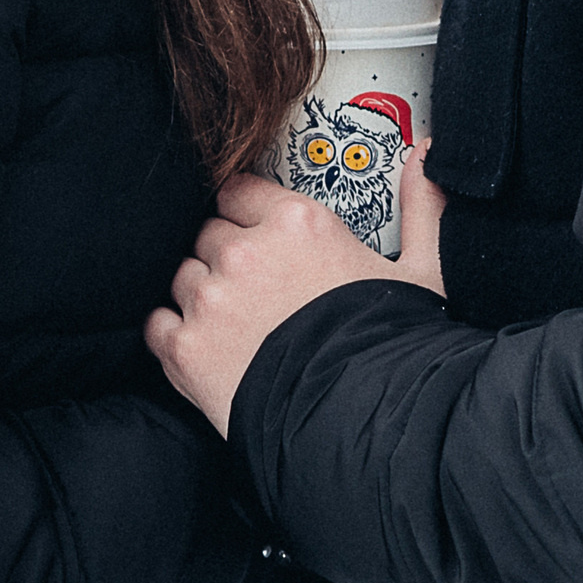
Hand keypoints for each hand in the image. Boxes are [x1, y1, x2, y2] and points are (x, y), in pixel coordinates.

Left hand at [147, 141, 446, 435]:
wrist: (361, 426)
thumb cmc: (392, 350)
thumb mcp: (424, 273)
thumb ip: (420, 206)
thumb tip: (425, 155)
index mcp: (296, 223)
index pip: (238, 192)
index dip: (246, 215)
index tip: (257, 237)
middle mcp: (245, 252)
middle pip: (210, 236)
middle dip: (227, 259)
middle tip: (256, 291)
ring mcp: (210, 300)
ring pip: (183, 277)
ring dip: (202, 296)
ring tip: (237, 326)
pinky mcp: (185, 349)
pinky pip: (157, 324)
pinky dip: (174, 335)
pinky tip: (205, 349)